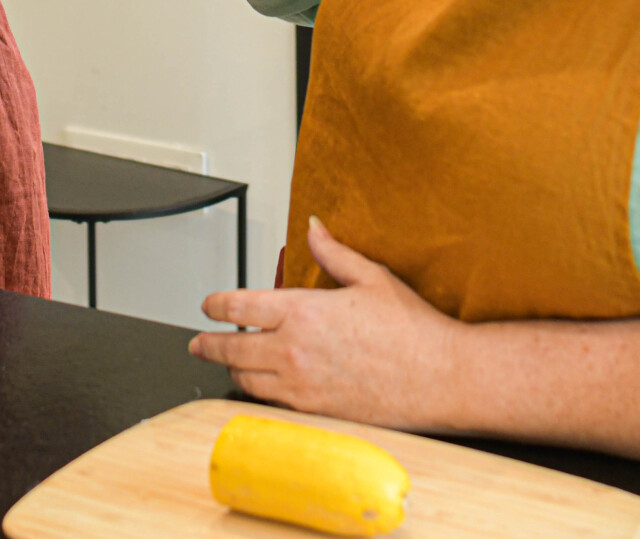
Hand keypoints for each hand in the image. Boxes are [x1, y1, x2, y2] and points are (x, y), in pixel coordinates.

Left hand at [188, 217, 464, 430]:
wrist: (440, 377)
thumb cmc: (413, 330)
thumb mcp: (372, 277)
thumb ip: (334, 252)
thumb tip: (314, 227)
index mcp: (304, 311)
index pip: (241, 306)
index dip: (217, 305)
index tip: (209, 305)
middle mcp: (294, 350)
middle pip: (232, 347)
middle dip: (209, 343)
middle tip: (198, 341)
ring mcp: (301, 385)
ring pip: (246, 379)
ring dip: (230, 369)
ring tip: (225, 363)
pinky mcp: (315, 412)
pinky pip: (270, 403)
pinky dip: (256, 393)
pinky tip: (258, 388)